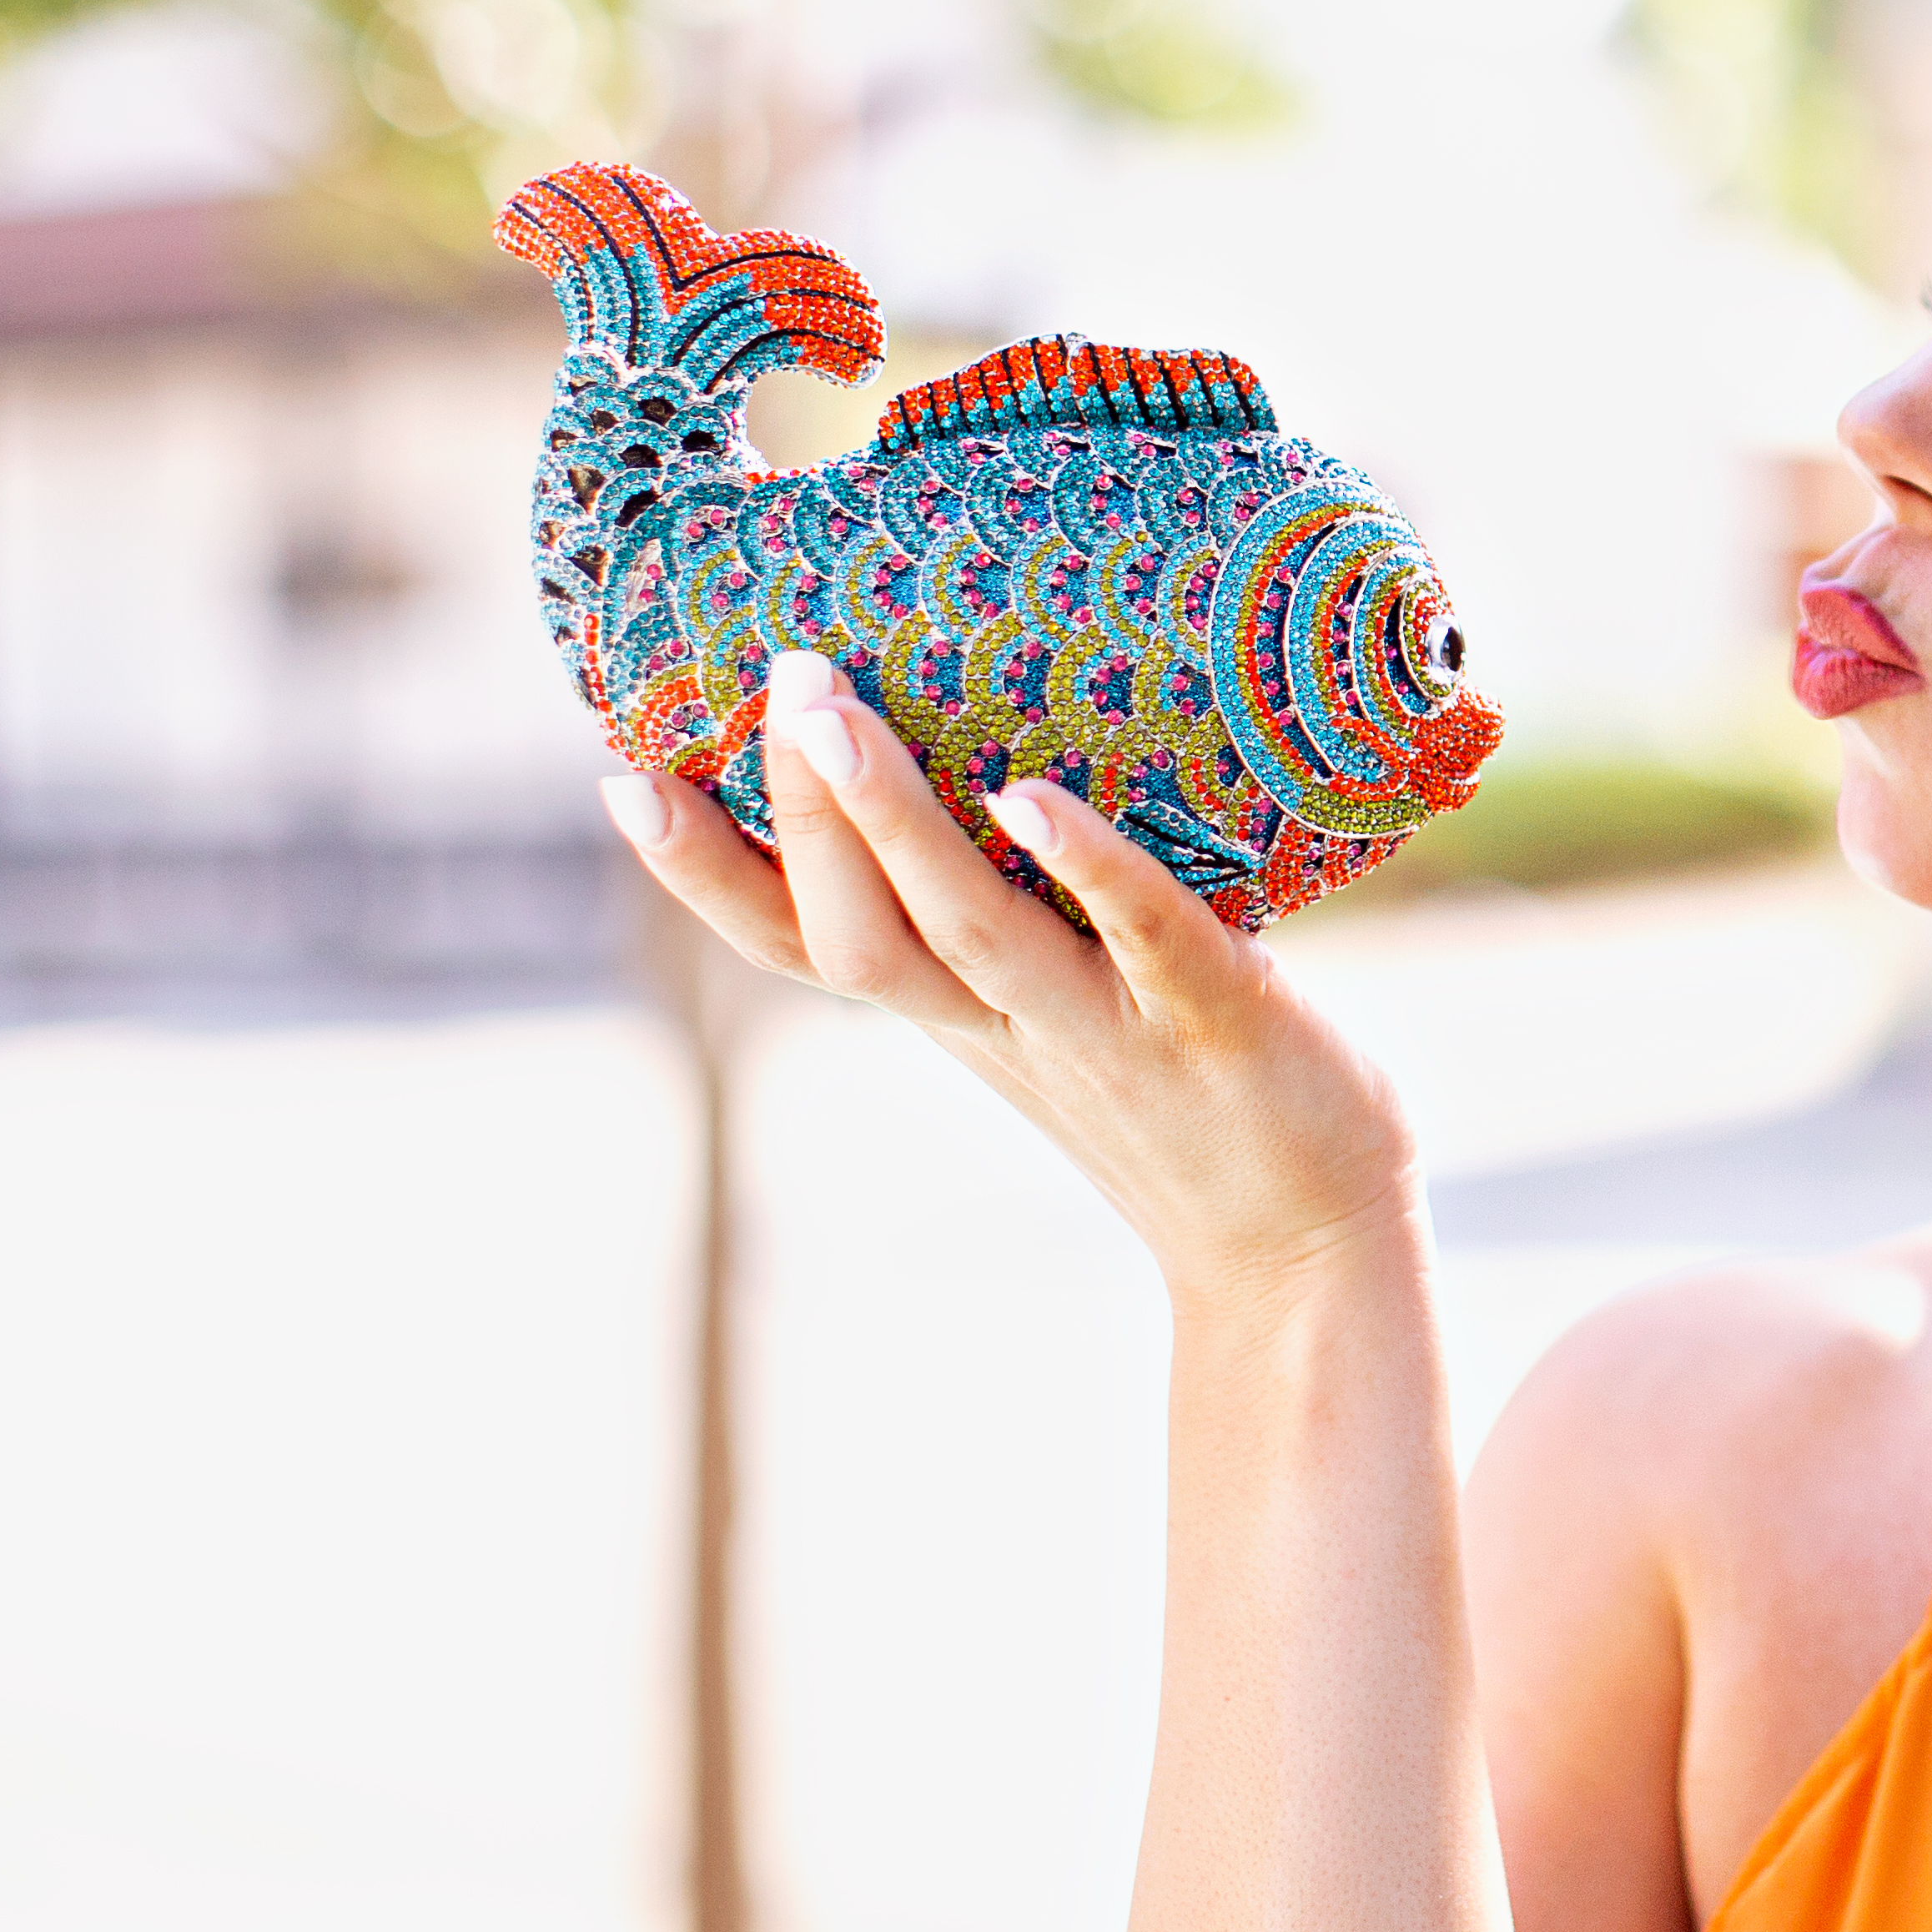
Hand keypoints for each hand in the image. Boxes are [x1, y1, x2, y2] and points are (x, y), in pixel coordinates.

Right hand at [602, 647, 1418, 1323]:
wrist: (1310, 1249)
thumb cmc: (1191, 1099)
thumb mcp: (1065, 1011)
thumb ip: (1010, 917)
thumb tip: (978, 759)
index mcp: (960, 1018)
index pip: (800, 946)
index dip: (706, 875)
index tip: (621, 779)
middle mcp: (1010, 1027)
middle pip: (860, 934)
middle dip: (798, 817)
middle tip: (772, 683)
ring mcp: (1107, 1026)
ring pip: (968, 931)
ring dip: (890, 824)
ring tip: (831, 716)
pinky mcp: (1217, 1016)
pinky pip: (1142, 935)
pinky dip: (1085, 868)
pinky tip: (1031, 798)